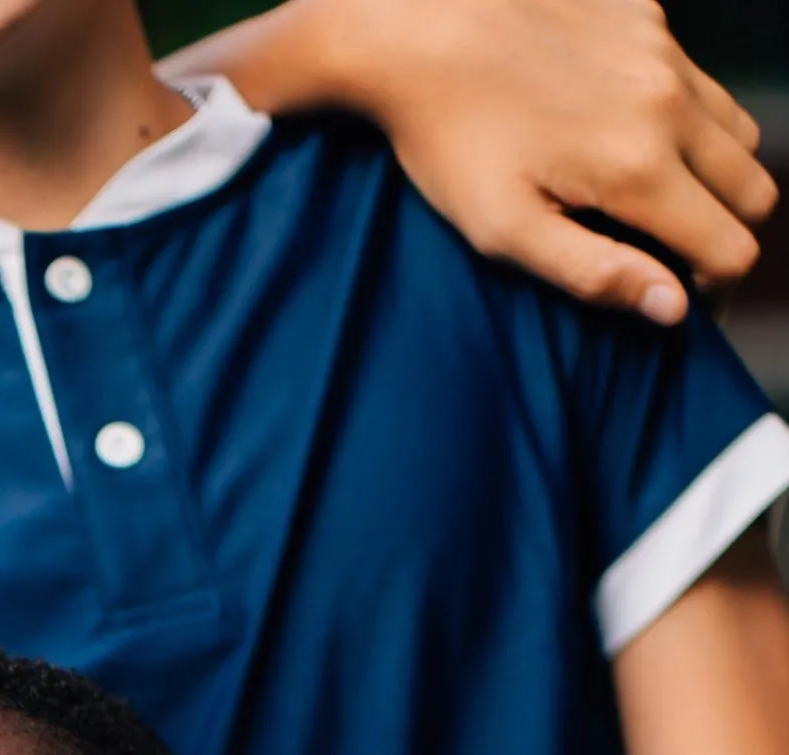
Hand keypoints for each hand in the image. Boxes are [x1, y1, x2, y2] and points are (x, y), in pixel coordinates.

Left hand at [286, 0, 775, 319]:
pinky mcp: (647, 17)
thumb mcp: (506, 231)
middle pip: (753, 190)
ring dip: (713, 175)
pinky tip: (620, 131)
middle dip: (725, 232)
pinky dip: (682, 117)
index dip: (712, 289)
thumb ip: (596, 273)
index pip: (731, 247)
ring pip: (738, 132)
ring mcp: (663, 52)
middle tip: (674, 254)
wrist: (420, 29)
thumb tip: (674, 308)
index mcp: (639, 167)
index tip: (676, 298)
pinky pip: (697, 78)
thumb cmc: (452, 143)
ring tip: (653, 198)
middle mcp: (669, 103)